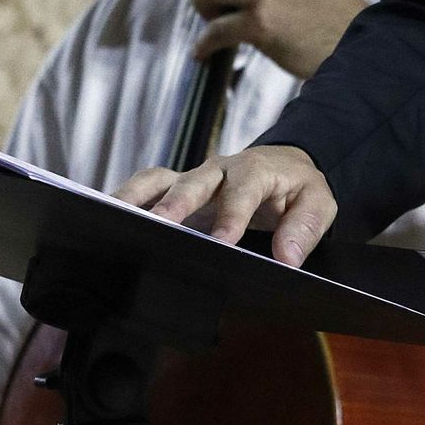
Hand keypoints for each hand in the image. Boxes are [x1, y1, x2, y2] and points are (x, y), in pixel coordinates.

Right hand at [114, 144, 336, 265]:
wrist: (286, 166)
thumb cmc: (298, 188)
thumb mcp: (318, 203)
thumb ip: (305, 228)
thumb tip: (287, 258)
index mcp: (255, 171)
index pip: (242, 191)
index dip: (231, 215)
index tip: (221, 242)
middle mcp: (218, 171)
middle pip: (192, 182)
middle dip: (175, 203)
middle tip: (159, 227)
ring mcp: (193, 179)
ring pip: (159, 180)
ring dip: (135, 197)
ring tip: (111, 219)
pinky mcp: (176, 191)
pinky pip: (147, 189)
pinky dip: (126, 200)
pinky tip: (105, 221)